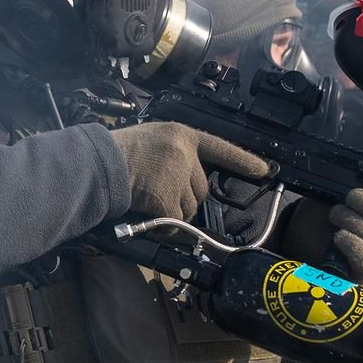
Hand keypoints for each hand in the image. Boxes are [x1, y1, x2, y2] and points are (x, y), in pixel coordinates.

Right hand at [109, 122, 269, 220]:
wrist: (98, 165)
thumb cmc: (119, 153)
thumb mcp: (152, 141)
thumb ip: (174, 155)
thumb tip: (187, 186)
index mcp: (182, 135)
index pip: (220, 148)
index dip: (244, 160)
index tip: (264, 170)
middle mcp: (185, 154)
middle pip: (201, 188)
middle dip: (184, 198)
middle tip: (157, 193)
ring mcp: (178, 176)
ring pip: (189, 208)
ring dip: (172, 213)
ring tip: (147, 201)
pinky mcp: (168, 199)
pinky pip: (174, 223)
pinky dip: (163, 227)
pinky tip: (146, 216)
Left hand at [285, 189, 362, 281]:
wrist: (305, 239)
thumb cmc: (327, 214)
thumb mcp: (342, 194)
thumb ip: (358, 187)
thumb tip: (360, 177)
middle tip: (352, 197)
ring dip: (353, 220)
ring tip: (336, 214)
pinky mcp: (360, 274)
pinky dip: (351, 244)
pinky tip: (339, 235)